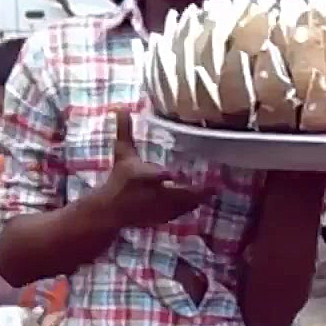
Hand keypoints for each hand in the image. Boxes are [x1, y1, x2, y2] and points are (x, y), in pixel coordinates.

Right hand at [91, 110, 210, 228]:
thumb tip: (121, 107)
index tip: (175, 173)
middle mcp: (151, 194)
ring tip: (212, 189)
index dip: (164, 176)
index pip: (155, 175)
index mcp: (141, 176)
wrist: (110, 210)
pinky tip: (200, 199)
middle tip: (215, 185)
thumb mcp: (122, 154)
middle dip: (196, 191)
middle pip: (176, 194)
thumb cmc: (119, 178)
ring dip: (197, 198)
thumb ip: (125, 131)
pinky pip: (180, 212)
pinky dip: (190, 206)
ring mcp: (157, 208)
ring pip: (182, 205)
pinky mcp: (162, 218)